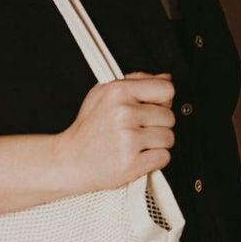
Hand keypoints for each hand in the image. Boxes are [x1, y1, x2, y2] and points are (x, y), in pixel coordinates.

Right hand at [57, 72, 175, 192]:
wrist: (70, 160)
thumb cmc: (88, 128)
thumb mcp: (103, 94)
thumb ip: (136, 81)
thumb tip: (166, 78)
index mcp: (118, 92)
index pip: (166, 89)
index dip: (163, 101)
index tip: (152, 108)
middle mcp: (124, 113)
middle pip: (170, 117)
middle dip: (158, 124)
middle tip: (138, 129)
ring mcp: (128, 139)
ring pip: (169, 138)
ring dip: (157, 143)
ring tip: (137, 143)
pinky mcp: (132, 163)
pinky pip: (164, 157)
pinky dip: (154, 160)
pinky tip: (137, 155)